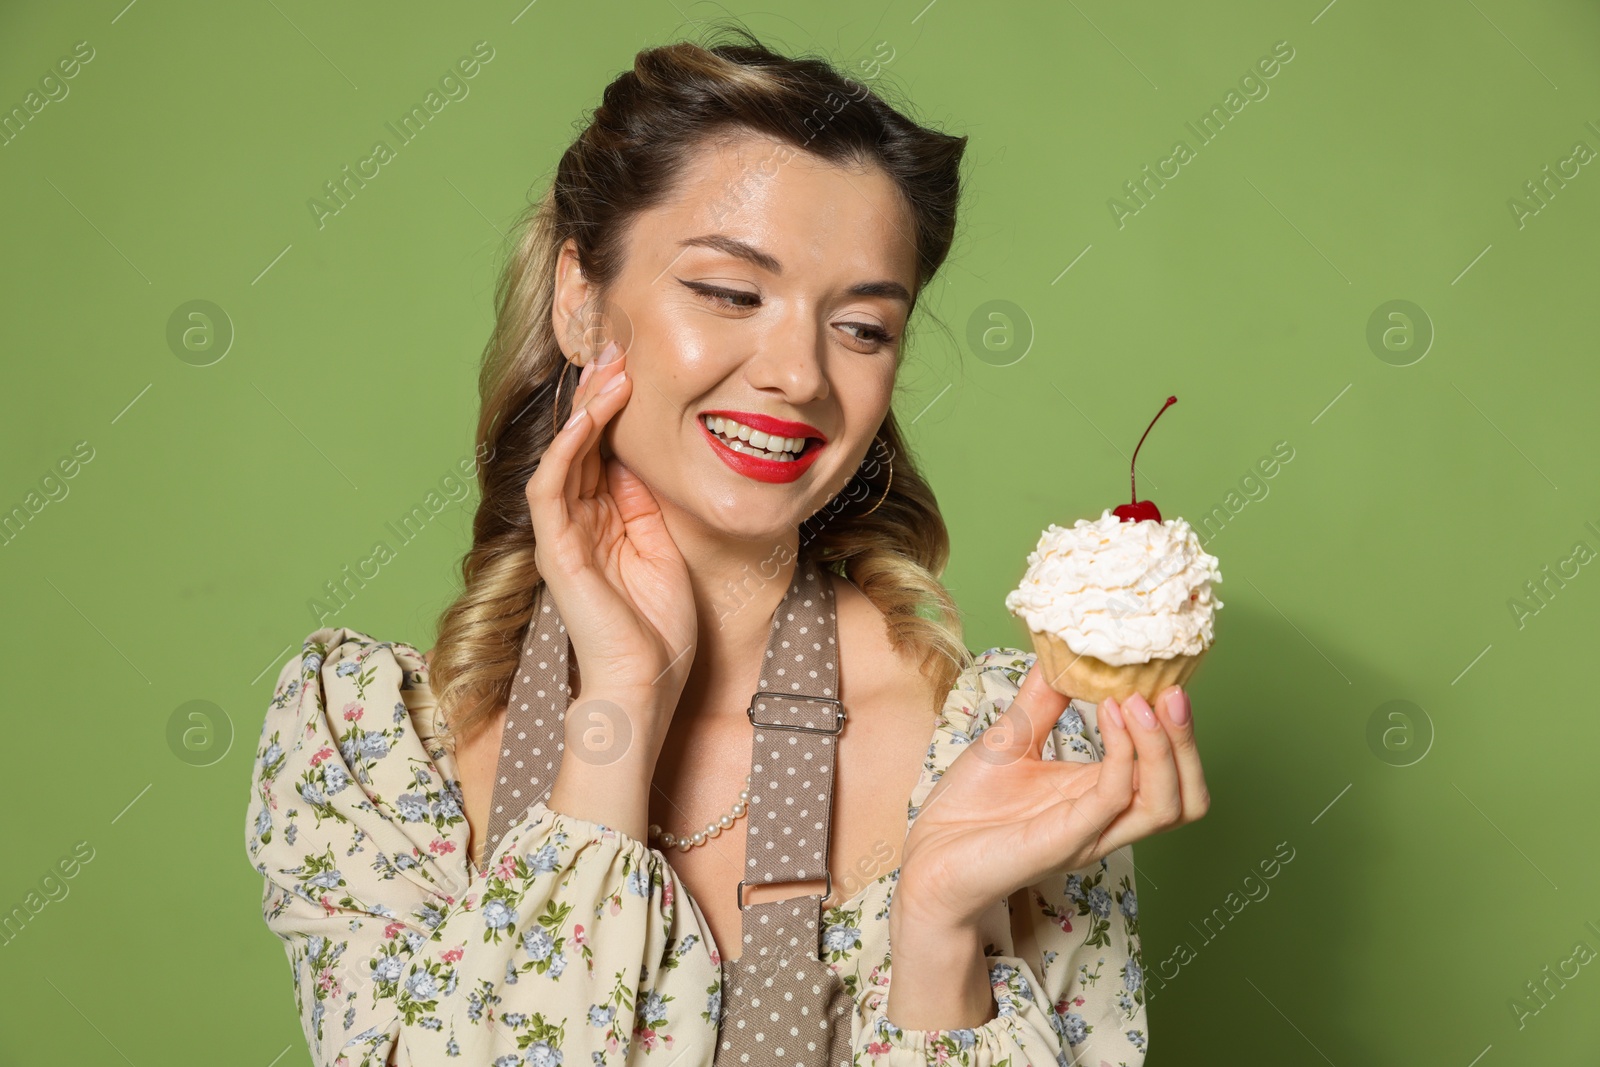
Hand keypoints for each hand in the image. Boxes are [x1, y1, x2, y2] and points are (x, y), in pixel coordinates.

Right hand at [526, 340, 696, 728]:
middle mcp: (576, 520)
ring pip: (564, 455)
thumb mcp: (663, 548)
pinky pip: (551, 489)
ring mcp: (562, 534)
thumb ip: (646, 504)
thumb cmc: (659, 627)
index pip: (601, 448)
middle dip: (598, 394)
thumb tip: (642, 455)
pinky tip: (586, 421)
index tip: (636, 364)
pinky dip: (565, 451)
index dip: (614, 406)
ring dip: (585, 411)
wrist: (645, 683)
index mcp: (603, 519)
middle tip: (619, 348)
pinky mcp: (556, 551)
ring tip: (610, 372)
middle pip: (580, 442)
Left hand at [893, 663, 1208, 929]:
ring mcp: (1088, 834)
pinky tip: (1108, 714)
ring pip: (1165, 806)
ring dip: (1163, 749)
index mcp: (1101, 796)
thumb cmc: (969, 808)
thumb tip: (1065, 650)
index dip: (1177, 729)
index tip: (1164, 677)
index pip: (1170, 772)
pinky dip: (1122, 755)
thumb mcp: (1013, 737)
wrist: (927, 857)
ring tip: (1140, 701)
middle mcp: (1106, 820)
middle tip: (1171, 691)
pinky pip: (1112, 800)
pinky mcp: (1061, 841)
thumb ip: (1044, 700)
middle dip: (1186, 742)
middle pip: (1186, 797)